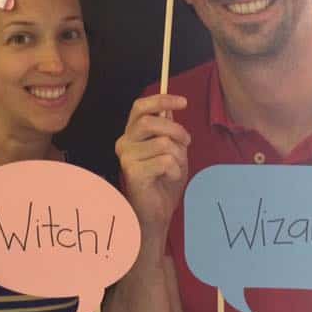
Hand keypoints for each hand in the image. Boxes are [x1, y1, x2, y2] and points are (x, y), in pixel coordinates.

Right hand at [115, 94, 189, 241]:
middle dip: (176, 130)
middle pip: (152, 122)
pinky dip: (175, 170)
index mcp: (132, 134)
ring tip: (175, 167)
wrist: (157, 212)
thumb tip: (170, 108)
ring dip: (178, 155)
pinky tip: (169, 178)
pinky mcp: (133, 172)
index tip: (183, 102)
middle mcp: (124, 142)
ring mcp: (126, 157)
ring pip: (163, 142)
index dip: (161, 100)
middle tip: (186, 142)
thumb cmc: (164, 180)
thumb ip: (168, 130)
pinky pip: (165, 161)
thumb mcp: (172, 149)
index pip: (140, 107)